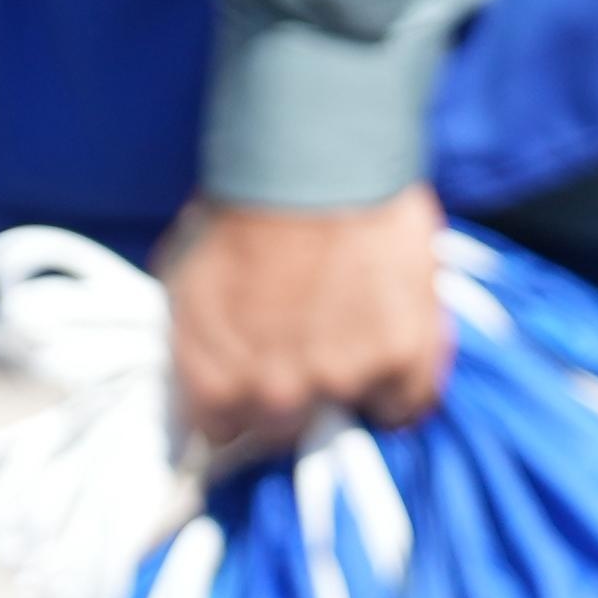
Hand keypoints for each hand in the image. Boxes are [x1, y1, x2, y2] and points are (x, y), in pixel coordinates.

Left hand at [163, 187, 450, 457]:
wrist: (312, 164)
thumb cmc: (242, 210)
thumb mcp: (187, 281)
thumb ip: (201, 340)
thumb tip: (211, 369)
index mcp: (213, 382)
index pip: (223, 433)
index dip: (239, 405)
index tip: (254, 385)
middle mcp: (276, 395)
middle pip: (286, 432)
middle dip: (292, 400)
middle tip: (305, 355)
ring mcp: (345, 379)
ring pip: (350, 415)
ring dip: (351, 384)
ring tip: (353, 335)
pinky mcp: (404, 357)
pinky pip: (410, 403)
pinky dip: (404, 387)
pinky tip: (395, 355)